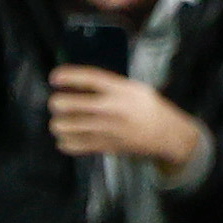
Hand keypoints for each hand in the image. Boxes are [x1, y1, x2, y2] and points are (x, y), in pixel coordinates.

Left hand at [44, 65, 209, 169]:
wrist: (168, 135)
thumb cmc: (150, 108)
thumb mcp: (136, 89)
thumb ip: (109, 85)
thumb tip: (77, 82)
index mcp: (120, 90)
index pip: (88, 78)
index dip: (67, 76)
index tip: (54, 78)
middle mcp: (110, 108)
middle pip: (65, 104)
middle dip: (57, 103)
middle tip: (60, 104)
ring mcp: (106, 129)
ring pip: (63, 126)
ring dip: (59, 123)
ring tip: (65, 122)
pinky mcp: (105, 146)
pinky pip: (72, 145)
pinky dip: (66, 142)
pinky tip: (71, 138)